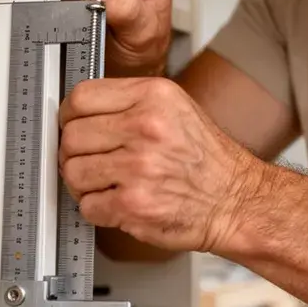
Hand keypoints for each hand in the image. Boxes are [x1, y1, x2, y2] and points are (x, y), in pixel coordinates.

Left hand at [58, 77, 263, 253]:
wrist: (236, 200)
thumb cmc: (207, 161)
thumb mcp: (176, 109)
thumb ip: (129, 104)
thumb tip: (79, 113)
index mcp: (154, 97)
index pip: (81, 97)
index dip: (70, 116)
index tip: (74, 127)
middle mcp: (146, 128)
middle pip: (72, 136)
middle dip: (76, 153)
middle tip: (95, 161)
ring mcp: (138, 167)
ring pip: (73, 172)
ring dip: (85, 184)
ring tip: (110, 184)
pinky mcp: (133, 204)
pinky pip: (87, 206)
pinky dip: (99, 209)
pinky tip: (120, 203)